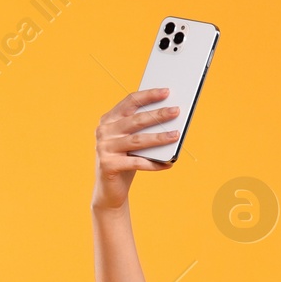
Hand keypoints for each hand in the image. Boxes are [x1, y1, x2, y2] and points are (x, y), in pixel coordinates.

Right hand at [92, 87, 178, 209]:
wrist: (109, 190)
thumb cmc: (125, 160)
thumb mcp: (131, 141)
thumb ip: (142, 129)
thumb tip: (169, 117)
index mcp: (109, 120)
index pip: (130, 102)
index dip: (148, 95)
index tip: (166, 91)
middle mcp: (104, 131)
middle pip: (136, 120)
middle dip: (158, 114)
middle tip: (176, 110)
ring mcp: (104, 148)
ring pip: (138, 140)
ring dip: (159, 138)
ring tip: (176, 135)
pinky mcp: (108, 165)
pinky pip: (136, 163)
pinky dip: (154, 164)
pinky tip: (168, 164)